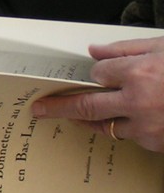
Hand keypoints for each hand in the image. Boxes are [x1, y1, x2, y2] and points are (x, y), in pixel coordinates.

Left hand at [32, 35, 163, 150]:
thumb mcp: (162, 48)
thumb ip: (126, 49)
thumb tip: (96, 51)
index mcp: (139, 74)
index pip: (98, 74)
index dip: (99, 73)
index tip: (100, 74)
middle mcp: (138, 103)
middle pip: (87, 106)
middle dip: (60, 107)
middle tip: (42, 109)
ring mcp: (146, 128)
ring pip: (106, 126)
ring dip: (93, 119)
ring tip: (78, 116)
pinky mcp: (156, 144)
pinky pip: (131, 137)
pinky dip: (127, 128)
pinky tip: (133, 119)